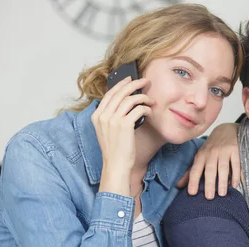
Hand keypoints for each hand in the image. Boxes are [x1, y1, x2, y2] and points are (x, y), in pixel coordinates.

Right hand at [91, 76, 153, 194]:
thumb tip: (125, 103)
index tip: (130, 79)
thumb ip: (111, 117)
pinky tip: (149, 111)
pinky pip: (138, 109)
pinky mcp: (125, 125)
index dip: (121, 84)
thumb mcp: (107, 131)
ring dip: (143, 97)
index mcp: (97, 116)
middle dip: (134, 84)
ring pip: (130, 99)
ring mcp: (113, 120)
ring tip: (151, 100)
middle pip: (120, 93)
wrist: (116, 165)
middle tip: (145, 81)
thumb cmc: (115, 150)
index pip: (110, 94)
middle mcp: (103, 116)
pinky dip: (146, 108)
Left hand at [176, 123, 239, 198]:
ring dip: (222, 181)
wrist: (227, 129)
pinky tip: (234, 184)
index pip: (195, 170)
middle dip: (209, 183)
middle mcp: (211, 153)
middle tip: (209, 197)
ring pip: (222, 167)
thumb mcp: (200, 157)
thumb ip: (191, 172)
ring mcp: (223, 151)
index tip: (192, 193)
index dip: (193, 181)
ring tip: (222, 194)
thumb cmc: (212, 148)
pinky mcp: (235, 150)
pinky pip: (236, 164)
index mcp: (201, 156)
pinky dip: (235, 174)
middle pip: (209, 170)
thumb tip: (178, 186)